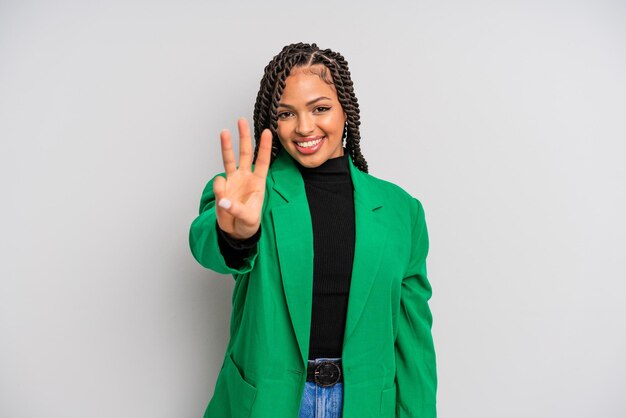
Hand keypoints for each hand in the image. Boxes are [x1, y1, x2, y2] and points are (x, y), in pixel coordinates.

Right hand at [213, 117, 271, 239]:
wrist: (235, 231)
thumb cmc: (248, 223)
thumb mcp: (248, 218)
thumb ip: (236, 209)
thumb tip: (224, 200)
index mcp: (258, 182)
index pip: (263, 161)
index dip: (265, 147)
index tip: (268, 132)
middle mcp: (245, 177)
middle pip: (245, 153)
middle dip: (244, 137)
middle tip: (242, 120)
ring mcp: (233, 181)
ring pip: (229, 159)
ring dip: (227, 145)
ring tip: (224, 131)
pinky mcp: (222, 188)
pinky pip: (218, 183)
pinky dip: (219, 190)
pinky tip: (224, 202)